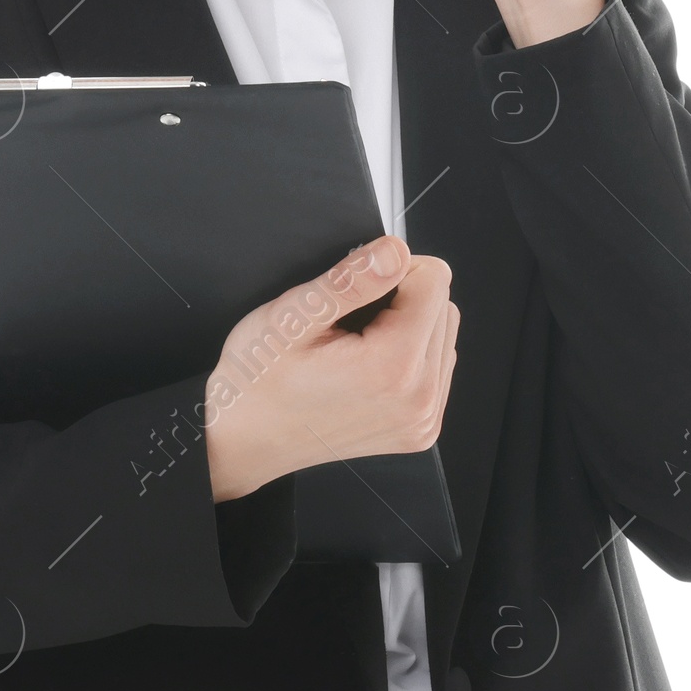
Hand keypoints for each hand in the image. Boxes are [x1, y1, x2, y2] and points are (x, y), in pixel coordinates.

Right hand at [204, 235, 458, 502]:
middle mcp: (418, 400)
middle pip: (445, 307)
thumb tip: (395, 251)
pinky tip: (370, 365)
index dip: (391, 271)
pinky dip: (411, 356)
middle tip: (349, 323)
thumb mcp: (291, 316)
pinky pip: (437, 368)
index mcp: (392, 368)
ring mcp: (422, 420)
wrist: (246, 440)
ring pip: (444, 335)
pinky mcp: (420, 430)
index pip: (434, 280)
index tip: (355, 292)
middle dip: (403, 300)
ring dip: (409, 327)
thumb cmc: (258, 381)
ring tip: (357, 346)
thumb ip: (349, 280)